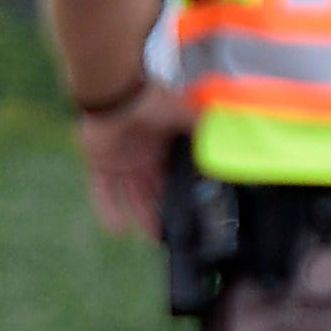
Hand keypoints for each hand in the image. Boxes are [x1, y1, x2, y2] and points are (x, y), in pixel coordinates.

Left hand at [76, 81, 197, 238]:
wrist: (115, 91)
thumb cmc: (150, 98)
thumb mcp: (183, 114)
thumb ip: (201, 127)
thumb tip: (230, 137)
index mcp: (161, 146)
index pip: (173, 174)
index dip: (180, 192)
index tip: (193, 210)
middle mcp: (142, 156)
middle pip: (153, 190)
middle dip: (162, 210)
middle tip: (174, 232)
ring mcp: (120, 161)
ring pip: (132, 195)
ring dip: (141, 215)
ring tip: (152, 239)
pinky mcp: (100, 164)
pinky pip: (103, 192)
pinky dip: (109, 210)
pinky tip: (117, 231)